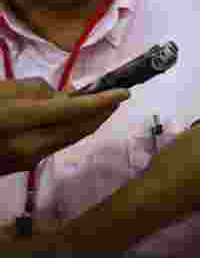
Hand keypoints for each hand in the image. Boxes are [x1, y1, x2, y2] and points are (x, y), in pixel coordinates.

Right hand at [0, 78, 128, 175]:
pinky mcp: (23, 166)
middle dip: (101, 113)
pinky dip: (70, 130)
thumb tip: (64, 95)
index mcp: (17, 122)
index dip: (100, 101)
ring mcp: (26, 160)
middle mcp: (27, 146)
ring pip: (69, 139)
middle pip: (78, 129)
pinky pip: (55, 145)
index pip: (71, 111)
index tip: (124, 92)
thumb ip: (33, 91)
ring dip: (88, 122)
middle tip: (118, 96)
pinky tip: (74, 119)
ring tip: (102, 105)